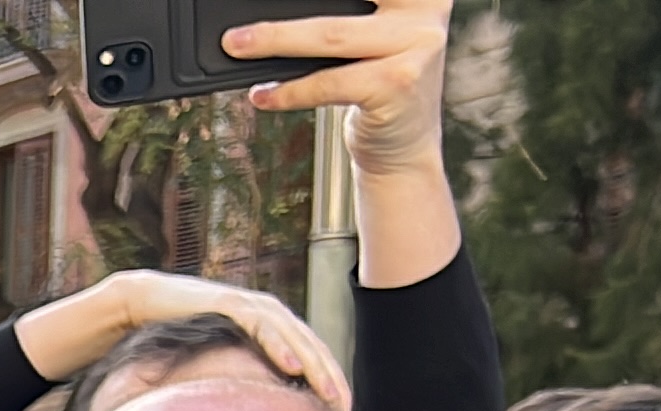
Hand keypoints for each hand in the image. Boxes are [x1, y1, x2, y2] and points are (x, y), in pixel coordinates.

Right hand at [15, 269, 348, 410]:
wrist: (140, 305)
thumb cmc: (172, 341)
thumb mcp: (206, 370)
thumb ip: (227, 388)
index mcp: (268, 332)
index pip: (308, 359)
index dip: (326, 385)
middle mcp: (268, 316)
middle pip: (311, 348)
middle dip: (331, 378)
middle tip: (347, 410)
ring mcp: (252, 307)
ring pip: (295, 336)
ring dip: (316, 365)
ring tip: (331, 393)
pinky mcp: (232, 303)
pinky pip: (262, 326)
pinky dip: (279, 345)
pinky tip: (293, 367)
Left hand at [224, 0, 457, 287]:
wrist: (404, 146)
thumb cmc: (375, 84)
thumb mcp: (364, 39)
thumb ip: (335, 18)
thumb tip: (263, 20)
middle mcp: (423, 10)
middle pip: (340, 3)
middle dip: (284, 15)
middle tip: (237, 23)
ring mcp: (417, 46)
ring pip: (331, 37)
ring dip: (275, 41)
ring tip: (238, 45)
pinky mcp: (398, 84)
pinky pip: (329, 83)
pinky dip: (289, 90)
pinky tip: (262, 94)